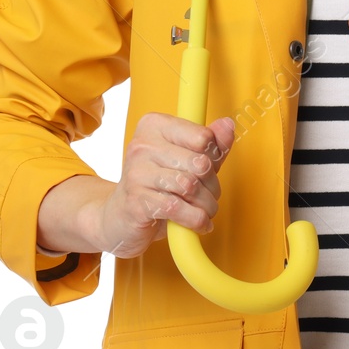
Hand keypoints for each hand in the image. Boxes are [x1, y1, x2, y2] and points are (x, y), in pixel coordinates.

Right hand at [91, 113, 235, 258]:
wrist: (120, 216)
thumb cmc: (156, 183)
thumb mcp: (186, 158)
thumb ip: (210, 143)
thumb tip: (228, 125)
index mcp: (154, 125)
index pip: (202, 136)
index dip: (215, 157)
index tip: (210, 169)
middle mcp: (142, 145)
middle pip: (200, 163)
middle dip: (213, 185)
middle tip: (209, 195)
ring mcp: (137, 173)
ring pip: (191, 186)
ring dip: (207, 205)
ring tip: (205, 209)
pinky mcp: (136, 201)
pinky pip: (177, 209)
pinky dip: (196, 220)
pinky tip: (198, 223)